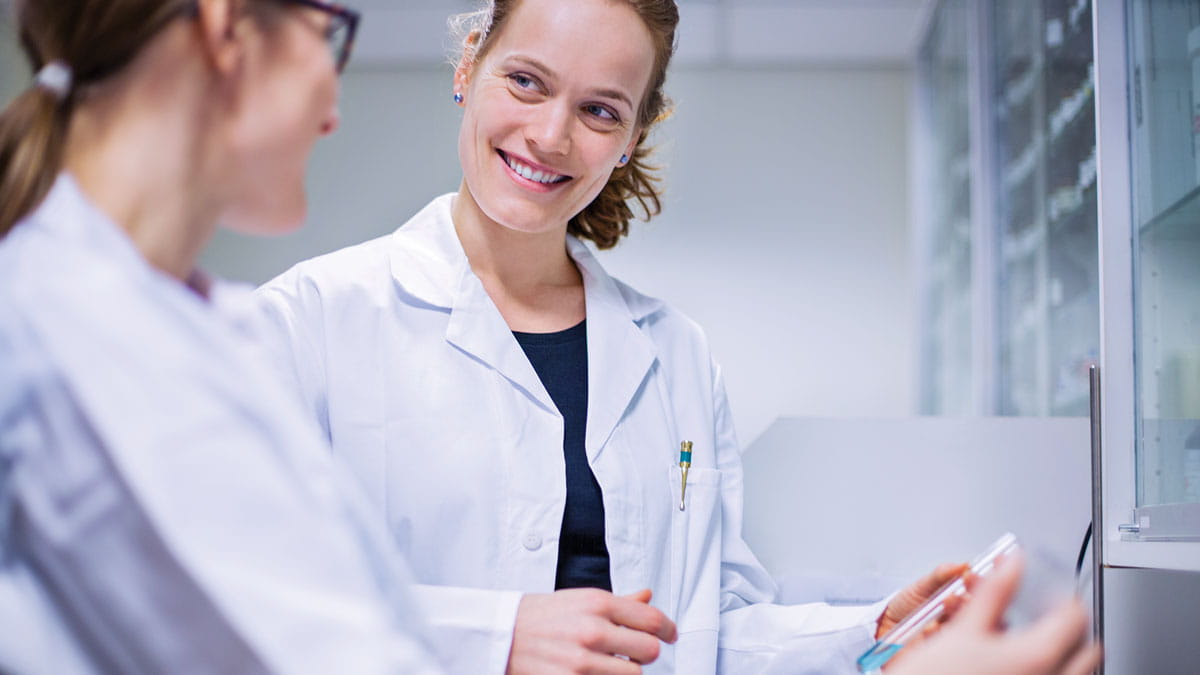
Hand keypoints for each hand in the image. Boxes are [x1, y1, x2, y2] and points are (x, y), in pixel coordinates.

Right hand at [505, 588, 677, 674]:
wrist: (502, 634)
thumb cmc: (542, 616)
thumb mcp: (580, 600)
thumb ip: (619, 602)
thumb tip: (648, 597)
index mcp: (598, 604)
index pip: (652, 620)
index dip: (668, 630)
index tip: (670, 635)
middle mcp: (593, 631)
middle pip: (650, 652)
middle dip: (647, 653)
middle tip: (637, 652)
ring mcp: (582, 662)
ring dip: (626, 671)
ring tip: (612, 664)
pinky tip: (597, 672)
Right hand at [885, 554, 1102, 674]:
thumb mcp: (963, 628)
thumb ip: (995, 591)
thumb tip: (1013, 563)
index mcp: (1037, 656)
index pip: (1076, 617)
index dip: (1065, 596)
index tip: (1052, 589)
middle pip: (1088, 650)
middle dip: (1075, 629)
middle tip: (1054, 614)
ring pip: (1076, 671)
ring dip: (1068, 653)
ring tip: (1043, 638)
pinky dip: (1051, 669)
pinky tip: (1024, 662)